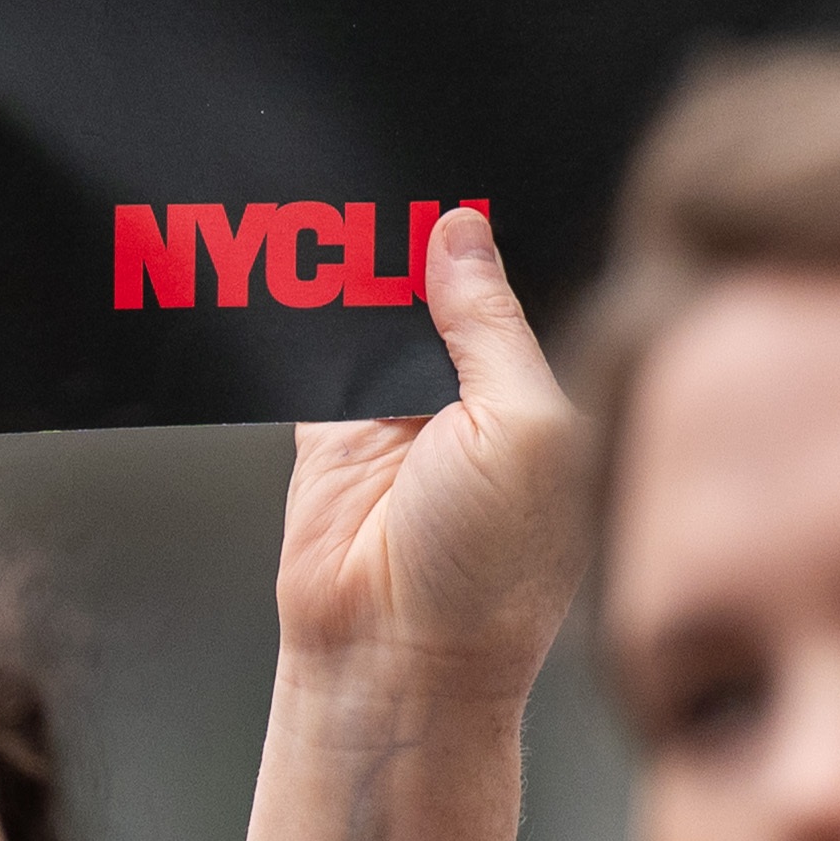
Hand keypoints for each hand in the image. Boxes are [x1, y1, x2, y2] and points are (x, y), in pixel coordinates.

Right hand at [272, 204, 590, 733]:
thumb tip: (462, 231)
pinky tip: (295, 266)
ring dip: (353, 268)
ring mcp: (400, 412)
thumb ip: (491, 322)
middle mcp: (475, 396)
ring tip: (333, 210)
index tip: (454, 182)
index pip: (512, 286)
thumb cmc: (491, 575)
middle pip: (438, 284)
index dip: (484, 238)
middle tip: (386, 187)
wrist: (392, 658)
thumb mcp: (526, 425)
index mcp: (545, 390)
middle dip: (413, 242)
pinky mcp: (329, 429)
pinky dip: (301, 309)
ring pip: (373, 306)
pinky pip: (313, 347)